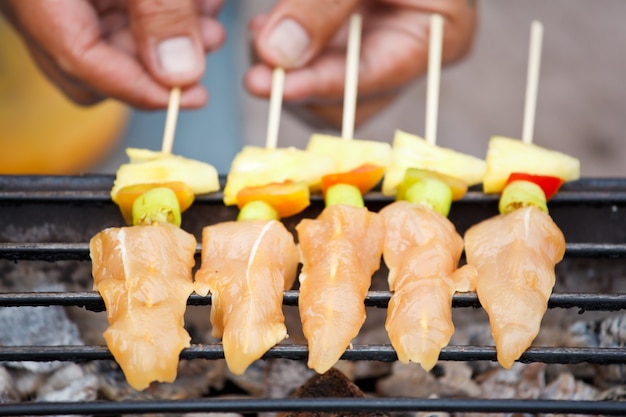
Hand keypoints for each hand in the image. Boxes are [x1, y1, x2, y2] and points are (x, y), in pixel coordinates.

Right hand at [0, 0, 224, 108]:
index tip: (190, 96)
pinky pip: (113, 14)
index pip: (79, 60)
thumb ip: (158, 10)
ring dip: (165, 37)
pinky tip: (193, 3)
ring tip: (208, 21)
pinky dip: (154, 14)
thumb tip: (180, 72)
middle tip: (208, 45)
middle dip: (161, 60)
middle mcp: (38, 1)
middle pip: (96, 59)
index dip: (140, 87)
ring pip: (109, 38)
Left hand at [246, 0, 476, 127]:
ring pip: (327, 94)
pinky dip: (286, 57)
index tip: (274, 86)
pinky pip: (315, 70)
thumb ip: (324, 3)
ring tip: (260, 36)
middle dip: (299, 85)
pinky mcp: (353, 47)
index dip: (321, 84)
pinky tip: (266, 32)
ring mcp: (382, 54)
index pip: (376, 76)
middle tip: (256, 69)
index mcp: (441, 34)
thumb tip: (278, 53)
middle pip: (350, 102)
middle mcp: (413, 55)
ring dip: (287, 73)